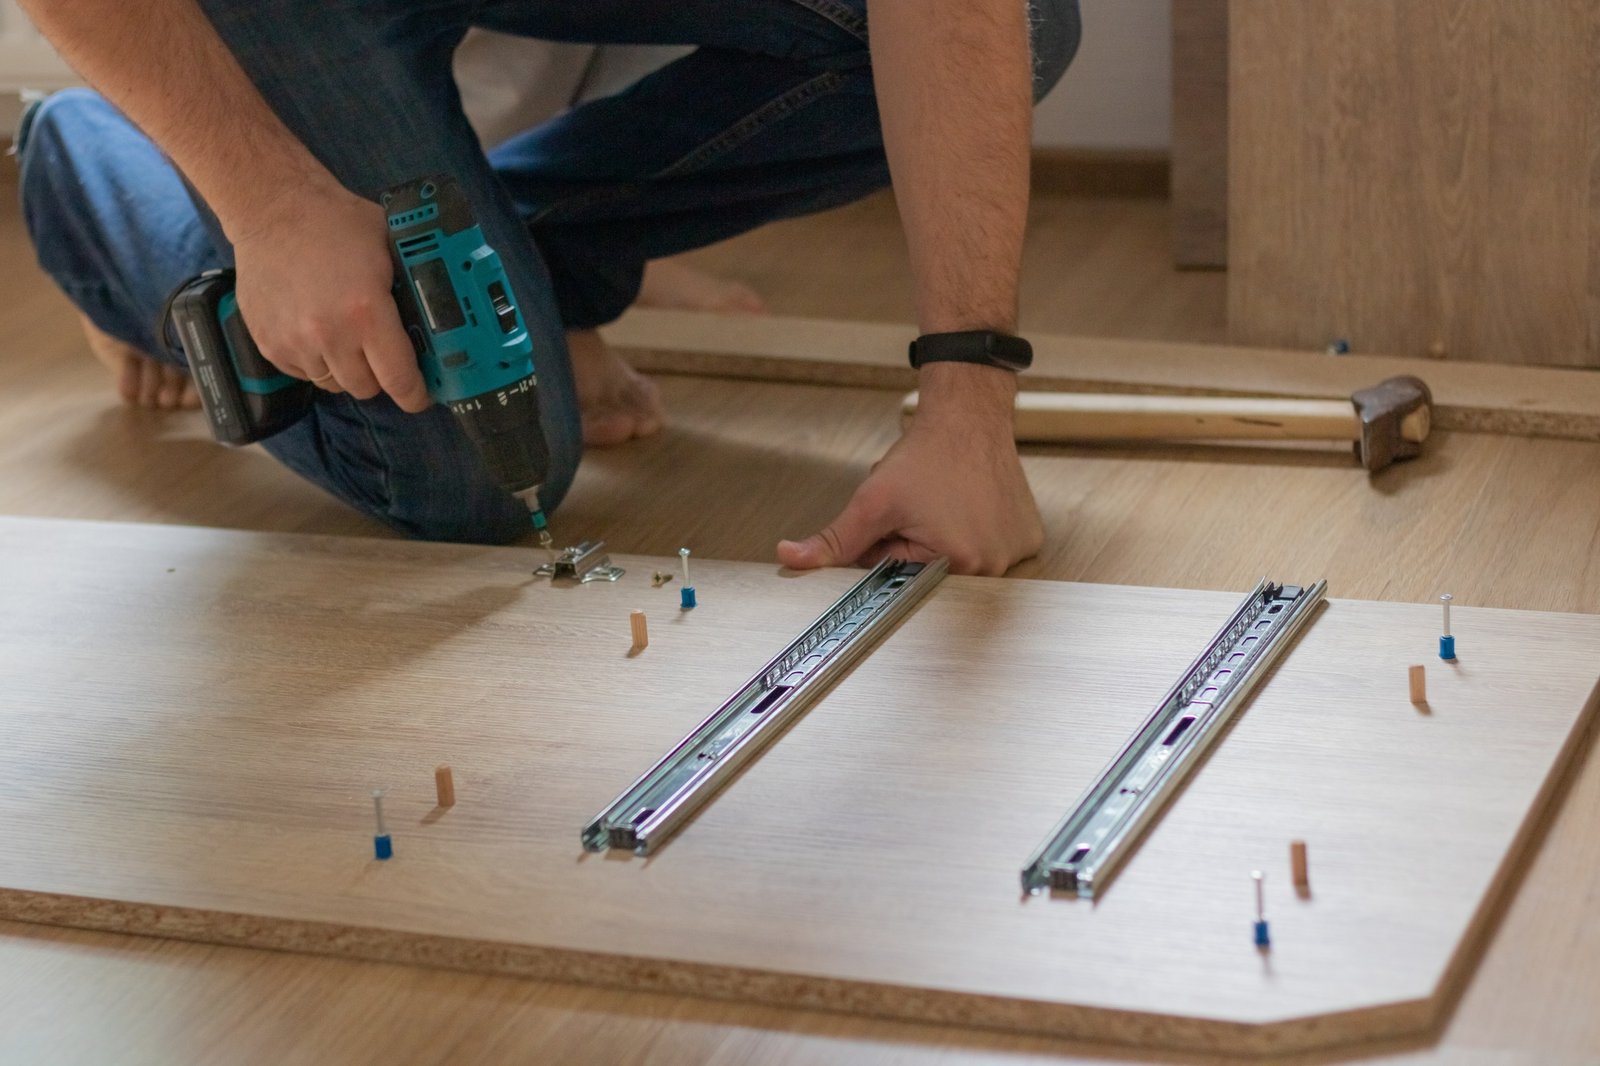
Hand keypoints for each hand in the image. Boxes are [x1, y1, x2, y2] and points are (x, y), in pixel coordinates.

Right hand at [227, 181, 429, 411]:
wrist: (272, 207)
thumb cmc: (336, 222)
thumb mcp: (390, 247)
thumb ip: (412, 287)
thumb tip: (440, 320)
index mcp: (366, 313)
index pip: (398, 379)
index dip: (415, 394)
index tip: (420, 395)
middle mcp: (328, 334)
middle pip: (365, 388)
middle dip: (379, 375)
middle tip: (381, 353)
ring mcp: (294, 341)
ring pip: (333, 384)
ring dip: (346, 369)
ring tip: (347, 336)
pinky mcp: (268, 342)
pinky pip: (302, 373)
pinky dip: (315, 361)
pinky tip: (318, 331)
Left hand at [777, 364, 1042, 575]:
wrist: (969, 415)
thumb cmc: (928, 454)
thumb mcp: (873, 500)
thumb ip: (834, 539)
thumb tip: (790, 558)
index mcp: (958, 562)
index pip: (904, 580)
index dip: (890, 550)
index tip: (899, 522)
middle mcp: (994, 566)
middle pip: (933, 574)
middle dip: (916, 548)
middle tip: (920, 510)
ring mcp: (1016, 553)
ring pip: (960, 562)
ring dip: (945, 540)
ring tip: (945, 504)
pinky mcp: (1028, 539)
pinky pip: (991, 550)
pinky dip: (975, 533)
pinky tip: (970, 506)